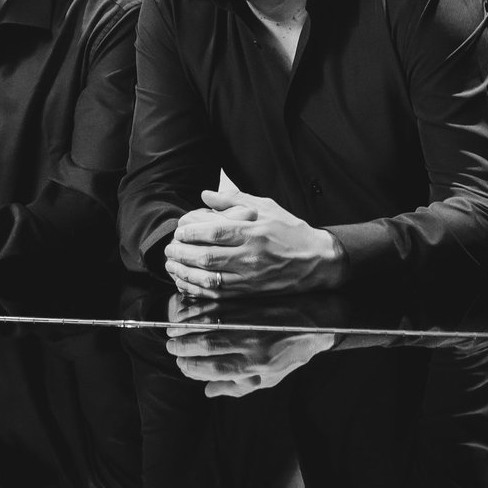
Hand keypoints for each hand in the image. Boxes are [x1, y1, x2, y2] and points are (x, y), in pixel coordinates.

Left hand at [162, 188, 345, 297]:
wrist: (317, 260)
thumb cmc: (291, 231)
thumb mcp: (266, 207)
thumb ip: (234, 200)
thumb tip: (206, 194)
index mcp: (254, 233)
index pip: (215, 233)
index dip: (191, 233)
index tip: (179, 231)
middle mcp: (250, 256)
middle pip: (207, 257)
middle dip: (183, 253)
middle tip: (170, 248)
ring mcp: (250, 277)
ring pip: (210, 278)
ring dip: (186, 273)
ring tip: (173, 265)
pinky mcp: (249, 292)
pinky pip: (218, 293)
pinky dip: (198, 289)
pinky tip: (187, 282)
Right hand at [163, 299, 336, 396]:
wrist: (317, 322)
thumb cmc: (290, 354)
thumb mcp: (269, 378)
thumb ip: (237, 386)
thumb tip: (208, 391)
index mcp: (256, 365)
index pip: (215, 369)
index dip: (192, 368)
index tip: (181, 365)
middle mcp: (252, 344)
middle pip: (207, 346)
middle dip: (183, 347)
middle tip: (171, 346)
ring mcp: (250, 321)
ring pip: (210, 324)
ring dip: (186, 327)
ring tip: (173, 331)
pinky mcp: (250, 303)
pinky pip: (218, 306)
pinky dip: (198, 310)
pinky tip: (188, 313)